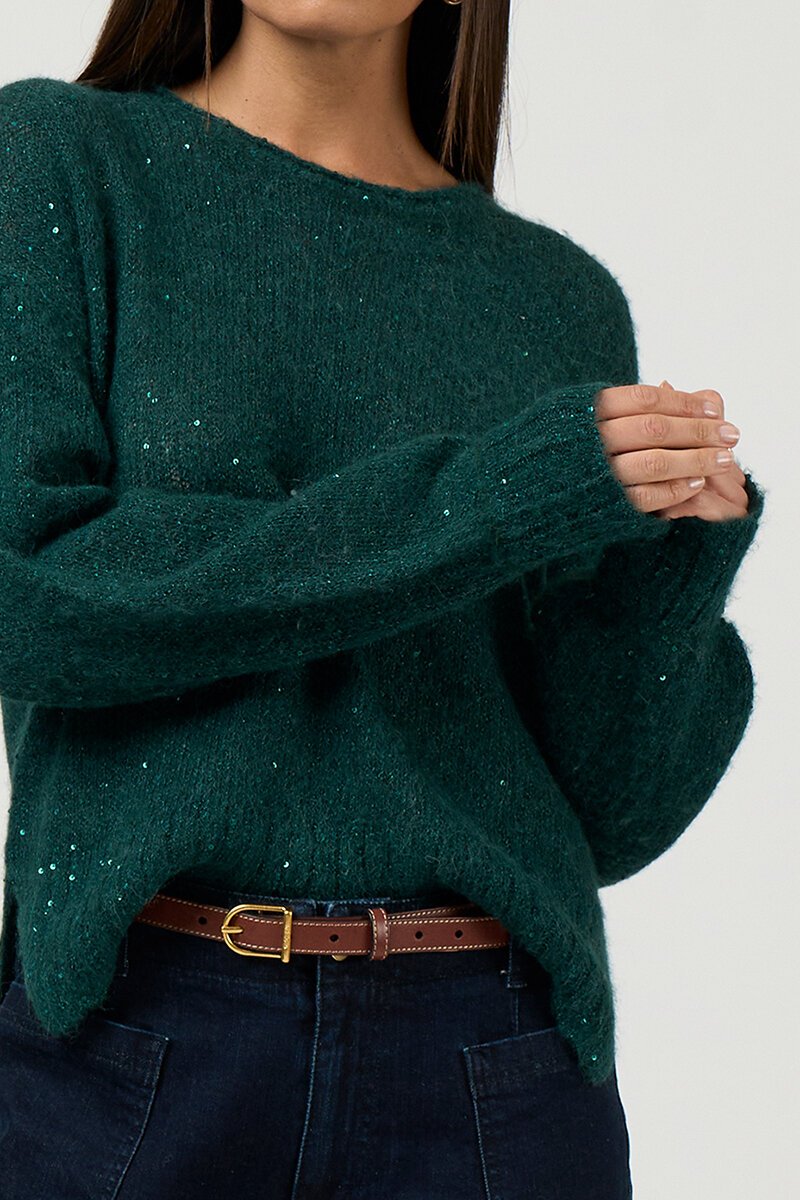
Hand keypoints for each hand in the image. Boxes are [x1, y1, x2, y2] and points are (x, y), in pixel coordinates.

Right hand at [592, 381, 749, 520]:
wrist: (541, 492)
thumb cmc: (584, 451)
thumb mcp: (604, 419)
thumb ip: (652, 409)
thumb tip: (709, 399)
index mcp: (589, 411)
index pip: (645, 399)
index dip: (683, 403)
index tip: (714, 411)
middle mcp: (591, 441)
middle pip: (654, 429)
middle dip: (699, 431)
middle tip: (731, 435)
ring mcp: (597, 475)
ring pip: (653, 463)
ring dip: (696, 460)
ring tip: (724, 460)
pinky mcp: (605, 505)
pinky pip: (645, 497)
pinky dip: (675, 490)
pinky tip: (698, 483)